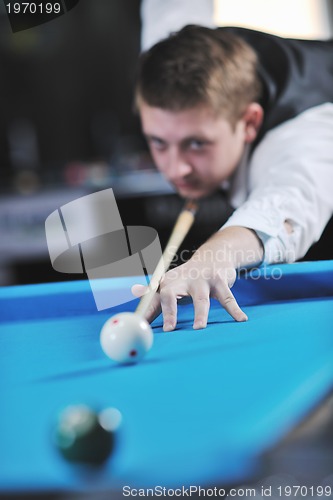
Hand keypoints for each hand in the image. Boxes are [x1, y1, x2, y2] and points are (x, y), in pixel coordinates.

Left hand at [132, 253, 246, 331]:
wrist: (213, 256)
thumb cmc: (187, 277)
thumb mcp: (169, 284)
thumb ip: (153, 296)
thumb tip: (133, 295)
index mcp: (167, 282)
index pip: (153, 298)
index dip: (148, 313)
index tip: (142, 327)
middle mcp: (181, 279)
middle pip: (171, 294)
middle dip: (170, 311)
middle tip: (169, 329)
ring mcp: (202, 279)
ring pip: (201, 299)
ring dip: (200, 314)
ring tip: (199, 328)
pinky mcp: (220, 280)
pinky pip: (228, 298)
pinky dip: (235, 310)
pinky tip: (241, 320)